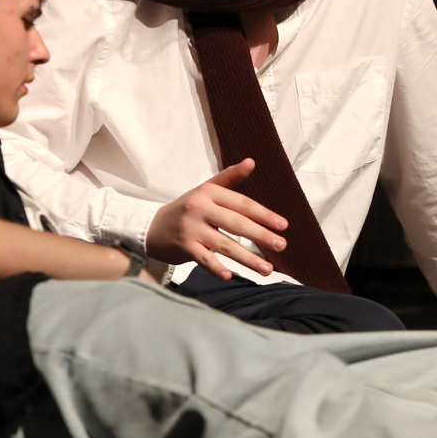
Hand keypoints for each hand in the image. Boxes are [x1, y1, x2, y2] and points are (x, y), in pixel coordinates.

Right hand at [145, 159, 287, 279]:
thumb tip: (252, 161)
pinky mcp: (184, 247)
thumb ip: (230, 177)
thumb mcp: (206, 189)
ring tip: (267, 268)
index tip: (283, 225)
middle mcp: (200, 208)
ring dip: (247, 258)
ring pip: (225, 244)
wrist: (153, 226)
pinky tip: (229, 276)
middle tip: (281, 245)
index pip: (242, 204)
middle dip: (261, 235)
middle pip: (236, 223)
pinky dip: (216, 268)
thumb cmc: (187, 207)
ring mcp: (191, 228)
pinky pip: (203, 259)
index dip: (264, 215)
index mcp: (210, 192)